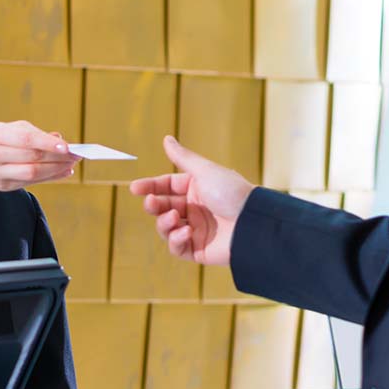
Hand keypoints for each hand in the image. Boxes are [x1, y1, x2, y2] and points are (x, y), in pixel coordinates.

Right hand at [0, 121, 78, 192]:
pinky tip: (63, 171)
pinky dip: (50, 177)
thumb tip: (60, 140)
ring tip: (71, 163)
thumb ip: (36, 134)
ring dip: (56, 169)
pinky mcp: (4, 186)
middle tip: (76, 154)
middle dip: (58, 157)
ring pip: (32, 173)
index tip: (67, 146)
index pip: (25, 139)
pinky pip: (32, 182)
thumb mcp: (11, 129)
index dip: (47, 143)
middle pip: (32, 158)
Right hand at [129, 136, 252, 265]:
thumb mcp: (205, 171)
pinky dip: (176, 240)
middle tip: (152, 203)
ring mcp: (196, 230)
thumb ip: (182, 157)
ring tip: (173, 217)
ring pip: (166, 228)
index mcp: (197, 188)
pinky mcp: (199, 250)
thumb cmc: (233, 193)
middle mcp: (195, 209)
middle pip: (163, 207)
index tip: (135, 188)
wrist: (253, 223)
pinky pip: (177, 247)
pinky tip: (185, 232)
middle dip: (154, 205)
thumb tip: (167, 138)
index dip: (151, 187)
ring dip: (163, 223)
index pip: (167, 186)